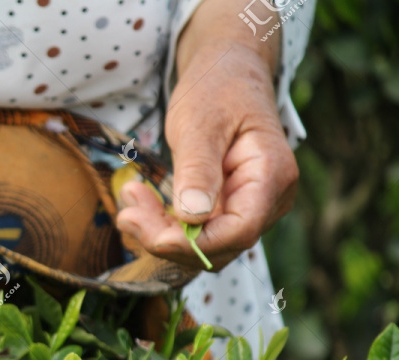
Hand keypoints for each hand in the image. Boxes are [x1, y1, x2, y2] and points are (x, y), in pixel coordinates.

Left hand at [116, 40, 297, 270]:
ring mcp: (252, 208)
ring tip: (130, 199)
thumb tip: (193, 218)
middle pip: (220, 245)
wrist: (225, 73)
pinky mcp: (229, 210)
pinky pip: (198, 233)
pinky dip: (166, 224)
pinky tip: (140, 201)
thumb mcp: (199, 122)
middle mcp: (270, 200)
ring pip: (205, 245)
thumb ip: (197, 169)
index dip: (195, 243)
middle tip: (127, 212)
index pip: (239, 230)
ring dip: (162, 232)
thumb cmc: (216, 89)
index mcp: (271, 175)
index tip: (150, 233)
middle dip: (170, 238)